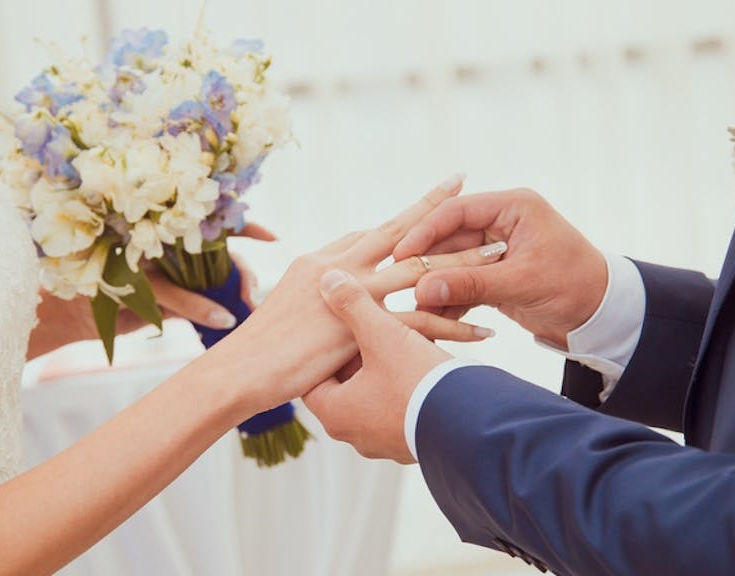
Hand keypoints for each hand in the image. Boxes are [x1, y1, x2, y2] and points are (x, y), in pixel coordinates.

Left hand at [109, 223, 273, 335]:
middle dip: (246, 275)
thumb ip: (187, 302)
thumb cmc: (103, 283)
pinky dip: (222, 313)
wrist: (74, 311)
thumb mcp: (147, 286)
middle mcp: (181, 253)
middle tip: (251, 298)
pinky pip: (208, 305)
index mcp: (172, 234)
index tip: (274, 239)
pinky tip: (235, 322)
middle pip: (227, 257)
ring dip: (237, 295)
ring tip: (247, 312)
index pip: (216, 222)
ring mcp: (182, 277)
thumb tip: (227, 321)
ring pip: (221, 281)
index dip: (247, 227)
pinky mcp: (179, 301)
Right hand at [195, 174, 494, 414]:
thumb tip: (317, 302)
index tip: (422, 209)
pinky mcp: (360, 324)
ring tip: (497, 255)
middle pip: (397, 231)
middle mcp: (337, 266)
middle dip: (433, 209)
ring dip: (460, 263)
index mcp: (319, 262)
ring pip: (417, 270)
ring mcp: (350, 293)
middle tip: (463, 186)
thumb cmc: (254, 349)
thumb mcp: (281, 311)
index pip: (367, 235)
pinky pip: (418, 321)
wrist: (238, 369)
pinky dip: (453, 325)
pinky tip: (483, 329)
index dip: (399, 221)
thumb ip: (308, 301)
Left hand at [304, 269, 452, 463]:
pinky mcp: (410, 443)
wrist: (472, 424)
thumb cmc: (419, 382)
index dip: (325, 346)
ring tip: (398, 343)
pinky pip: (399, 408)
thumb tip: (329, 279)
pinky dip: (404, 387)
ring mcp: (383, 443)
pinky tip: (421, 364)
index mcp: (334, 413)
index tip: (337, 326)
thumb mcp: (382, 335)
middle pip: (344, 384)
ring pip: (374, 395)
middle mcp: (353, 435)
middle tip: (367, 329)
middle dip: (357, 356)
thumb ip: (354, 305)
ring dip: (384, 370)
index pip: (313, 376)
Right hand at [393, 188, 606, 348]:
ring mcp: (496, 251)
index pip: (456, 212)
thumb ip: (471, 284)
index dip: (425, 232)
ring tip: (411, 307)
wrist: (604, 315)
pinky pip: (462, 284)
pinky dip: (449, 301)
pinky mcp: (494, 276)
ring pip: (452, 264)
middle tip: (398, 284)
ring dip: (435, 286)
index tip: (401, 254)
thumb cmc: (575, 285)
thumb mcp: (522, 282)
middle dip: (426, 264)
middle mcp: (501, 224)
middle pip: (449, 239)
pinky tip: (432, 319)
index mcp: (512, 207)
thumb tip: (422, 289)